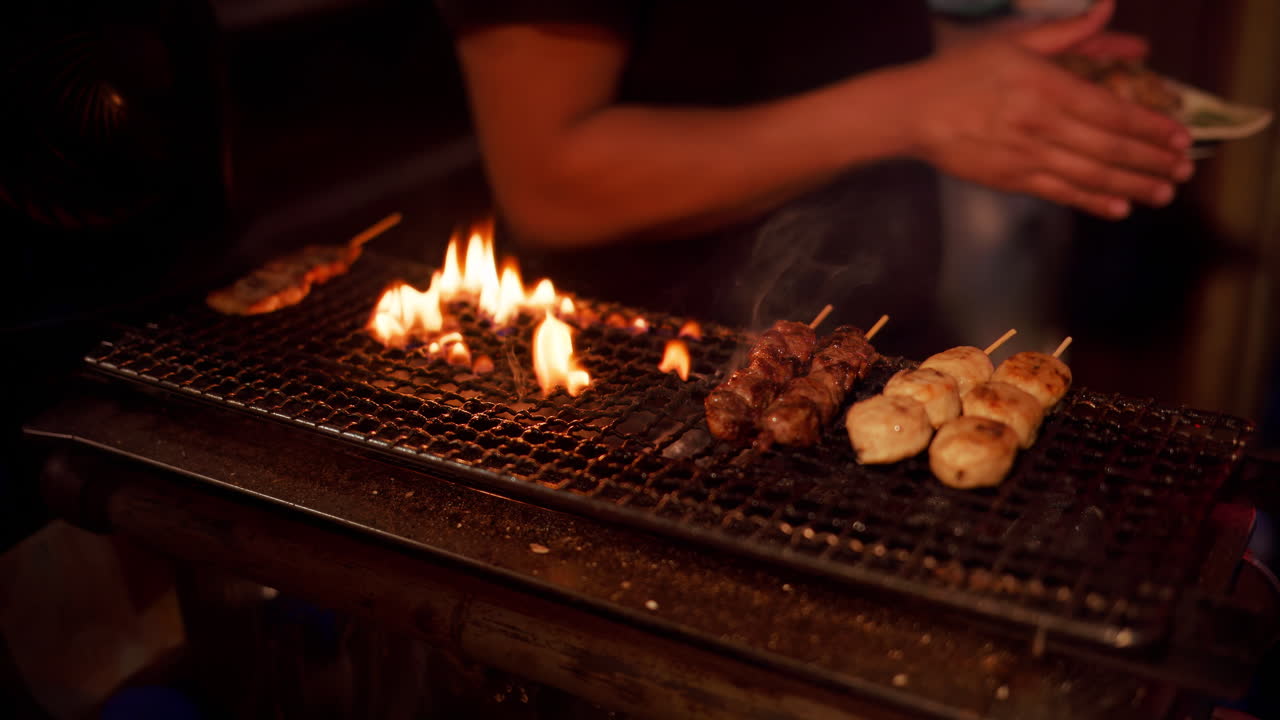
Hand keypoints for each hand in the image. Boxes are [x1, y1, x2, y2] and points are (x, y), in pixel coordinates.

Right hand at [905, 0, 1190, 218]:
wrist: (913, 113)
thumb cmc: (961, 72)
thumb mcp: (1014, 42)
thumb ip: (1067, 32)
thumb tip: (1107, 9)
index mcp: (1047, 87)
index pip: (1112, 111)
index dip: (1150, 126)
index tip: (1180, 135)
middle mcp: (1042, 125)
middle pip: (1110, 147)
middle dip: (1152, 160)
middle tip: (1183, 169)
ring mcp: (1026, 156)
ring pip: (1091, 175)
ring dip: (1132, 186)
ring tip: (1163, 193)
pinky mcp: (1010, 180)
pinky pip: (1060, 192)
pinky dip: (1092, 202)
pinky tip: (1118, 208)